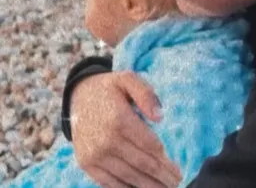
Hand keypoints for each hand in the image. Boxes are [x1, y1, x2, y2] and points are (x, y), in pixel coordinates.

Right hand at [71, 71, 181, 187]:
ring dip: (148, 186)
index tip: (178, 171)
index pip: (150, 147)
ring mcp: (94, 154)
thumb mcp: (128, 79)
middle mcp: (105, 139)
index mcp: (119, 119)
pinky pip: (109, 182)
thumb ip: (146, 94)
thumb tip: (160, 118)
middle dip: (162, 177)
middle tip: (175, 183)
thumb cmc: (109, 89)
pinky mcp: (86, 162)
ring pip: (128, 177)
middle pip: (142, 165)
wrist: (78, 96)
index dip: (166, 163)